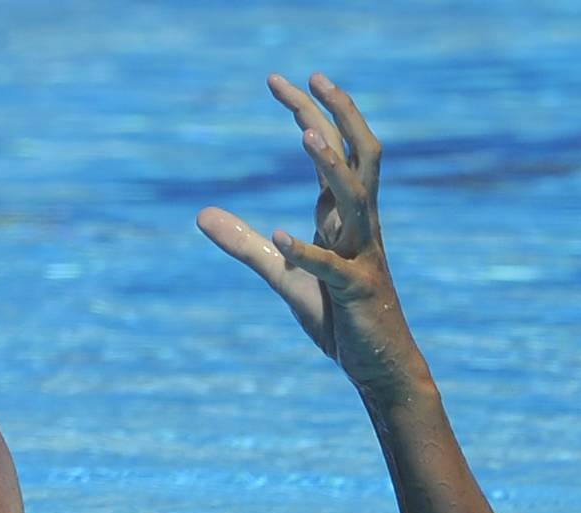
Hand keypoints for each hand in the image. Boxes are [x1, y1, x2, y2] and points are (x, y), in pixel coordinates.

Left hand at [199, 73, 426, 399]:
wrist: (379, 367)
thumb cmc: (339, 317)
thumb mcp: (282, 276)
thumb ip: (245, 245)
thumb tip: (200, 214)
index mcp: (343, 218)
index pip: (332, 152)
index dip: (309, 113)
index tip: (281, 80)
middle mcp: (360, 228)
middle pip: (361, 155)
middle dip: (340, 113)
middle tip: (311, 77)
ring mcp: (363, 258)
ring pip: (358, 199)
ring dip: (332, 167)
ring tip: (306, 134)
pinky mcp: (357, 293)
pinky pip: (332, 267)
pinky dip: (306, 253)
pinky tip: (279, 237)